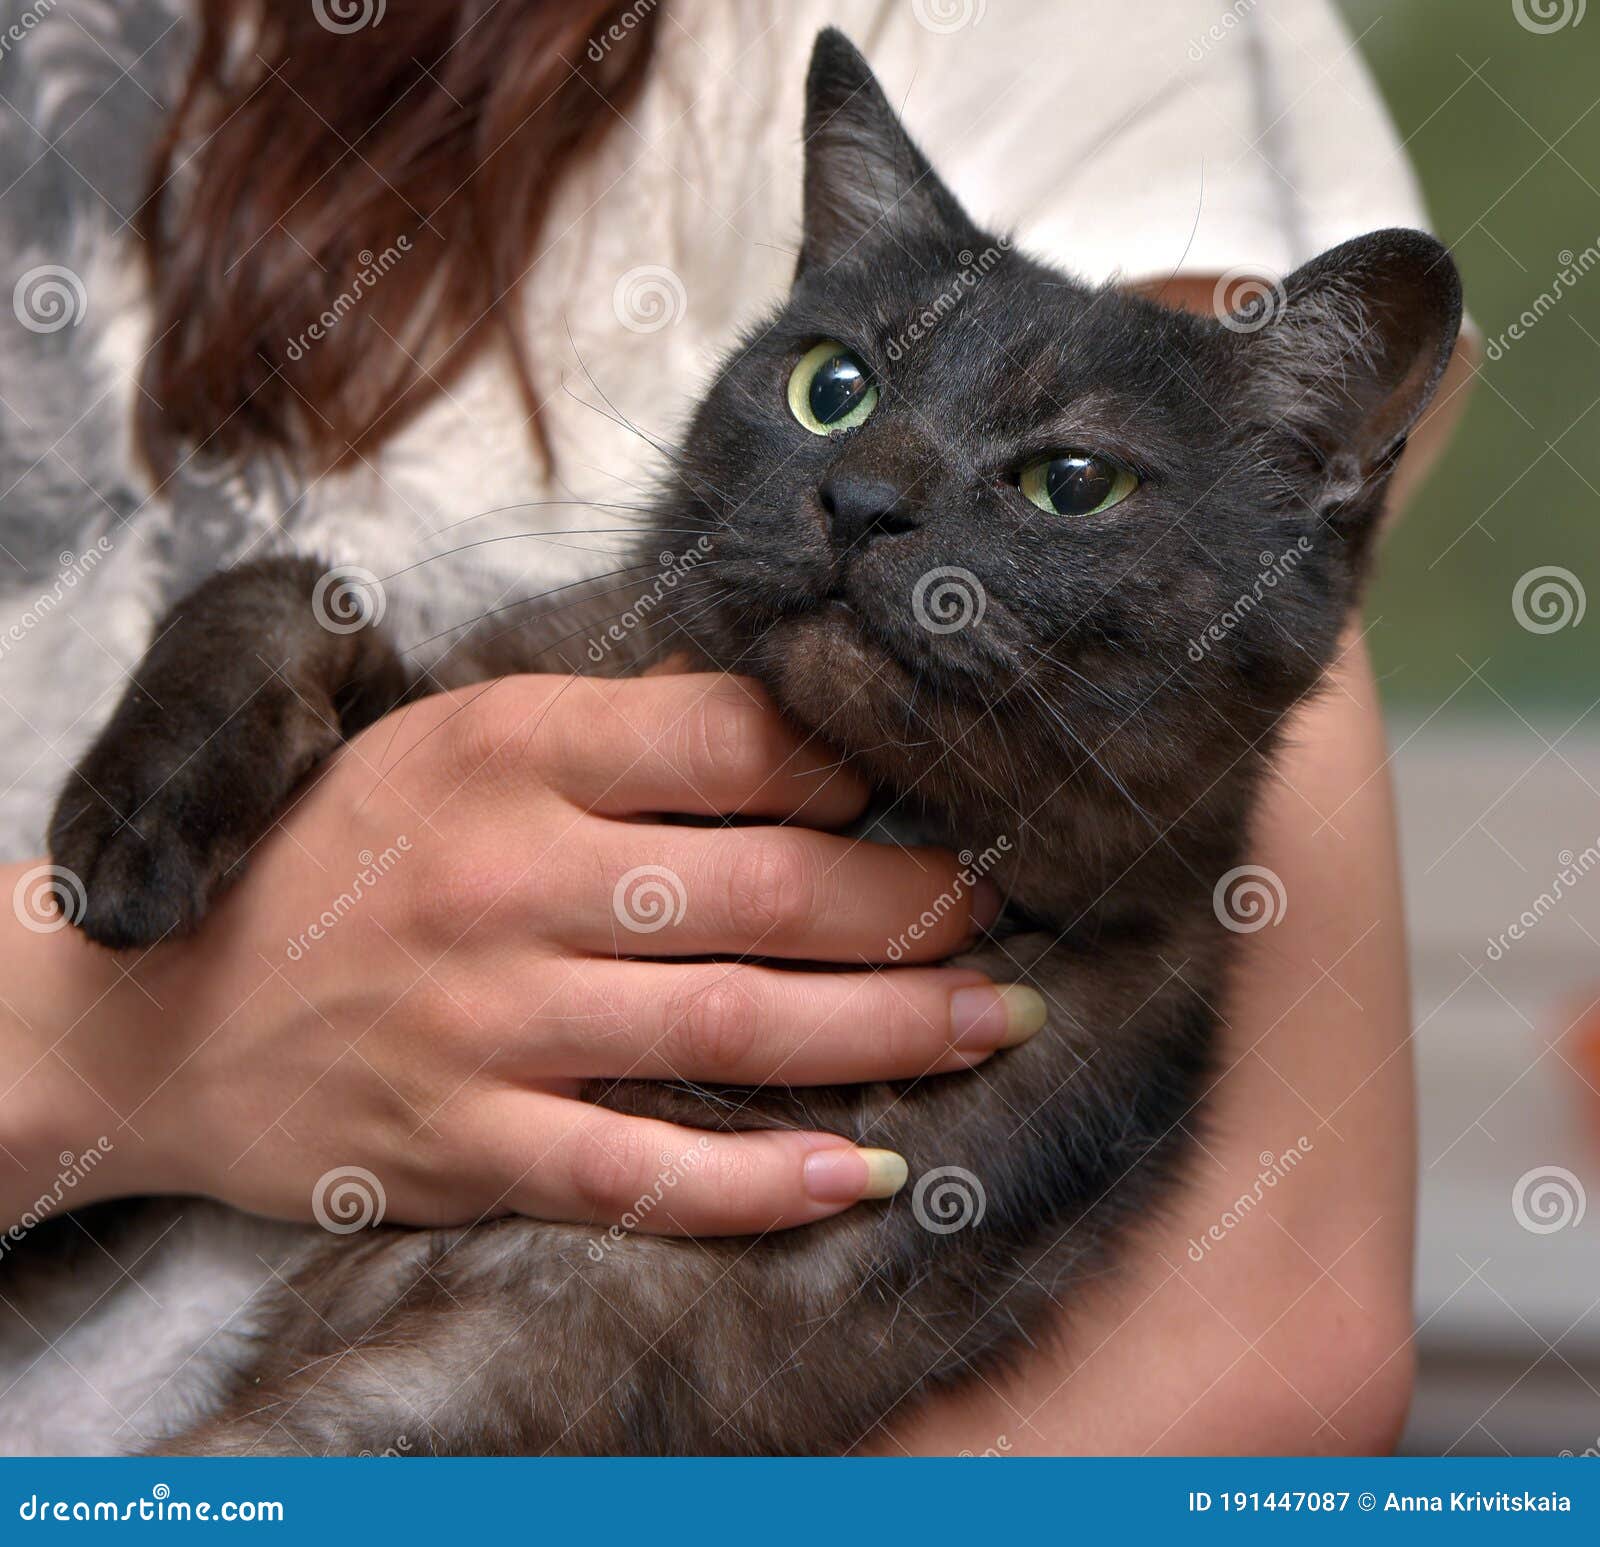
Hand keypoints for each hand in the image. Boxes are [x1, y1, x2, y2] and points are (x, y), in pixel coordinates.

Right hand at [0, 673, 1042, 1236]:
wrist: (156, 1010)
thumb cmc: (333, 859)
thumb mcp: (448, 748)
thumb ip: (606, 738)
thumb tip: (779, 732)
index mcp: (510, 752)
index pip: (733, 738)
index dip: (857, 763)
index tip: (930, 792)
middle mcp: (508, 878)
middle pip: (767, 888)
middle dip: (913, 905)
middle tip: (1000, 917)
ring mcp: (488, 1020)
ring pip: (731, 1025)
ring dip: (885, 1031)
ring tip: (990, 1024)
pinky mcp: (464, 1143)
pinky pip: (638, 1170)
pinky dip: (757, 1179)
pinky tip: (858, 1172)